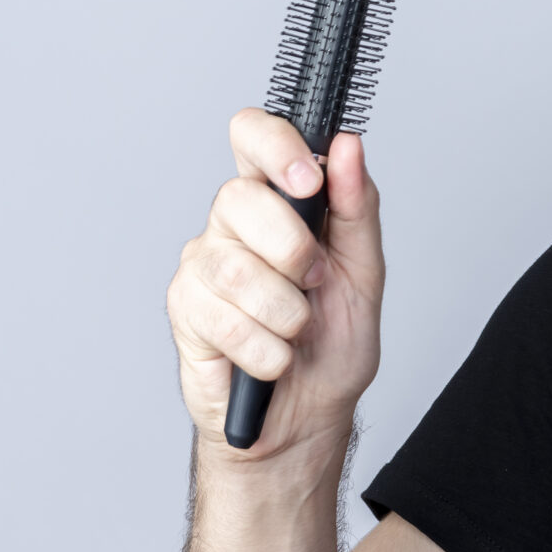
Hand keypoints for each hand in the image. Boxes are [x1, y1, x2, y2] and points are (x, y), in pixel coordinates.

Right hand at [167, 110, 383, 456]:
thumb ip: (358, 208)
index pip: (252, 136)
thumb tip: (347, 146)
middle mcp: (231, 225)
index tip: (309, 180)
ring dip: (287, 313)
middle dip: (294, 251)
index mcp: (276, 201)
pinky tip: (273, 359)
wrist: (307, 416)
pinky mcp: (185, 312)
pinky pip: (227, 321)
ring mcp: (202, 266)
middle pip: (237, 198)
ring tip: (296, 330)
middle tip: (314, 284)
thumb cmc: (333, 343)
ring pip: (236, 269)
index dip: (274, 146)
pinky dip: (268, 350)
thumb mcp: (365, 272)